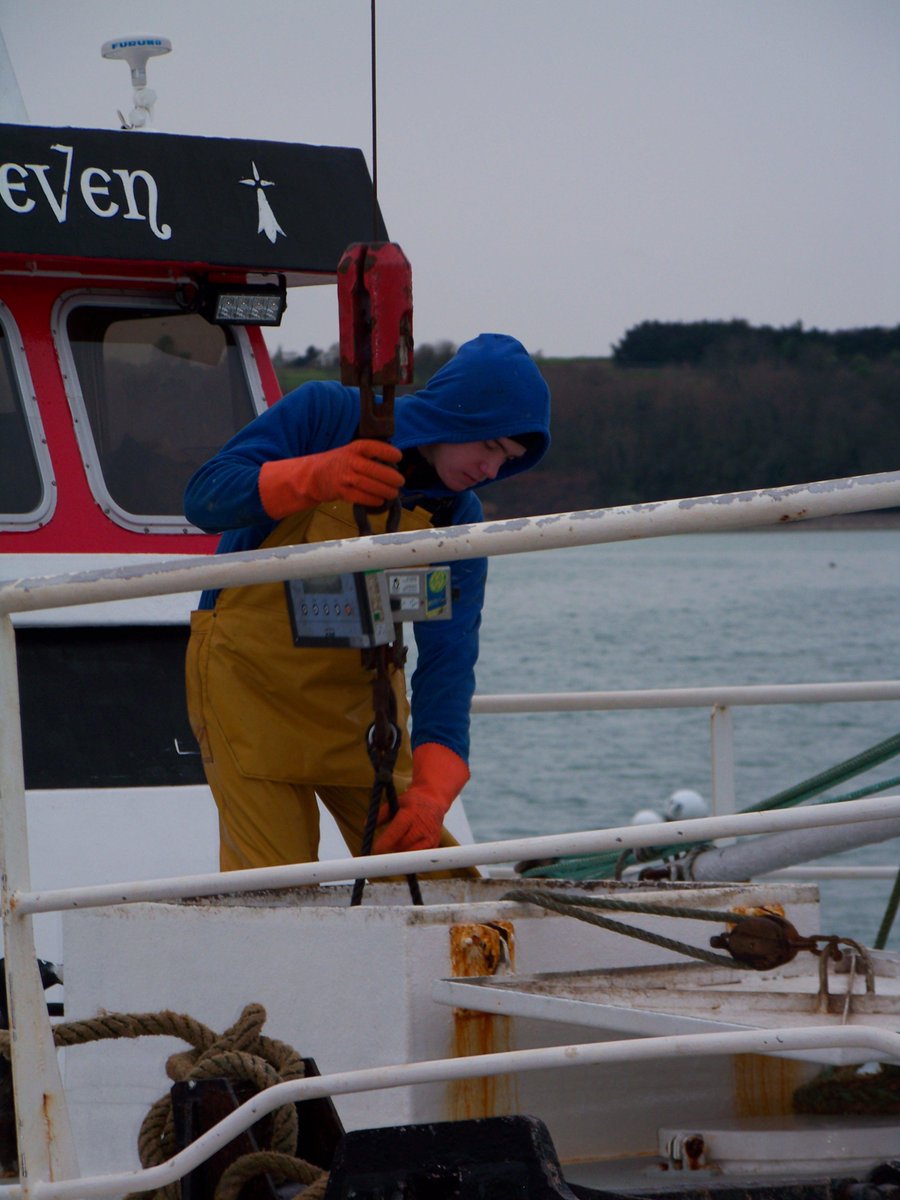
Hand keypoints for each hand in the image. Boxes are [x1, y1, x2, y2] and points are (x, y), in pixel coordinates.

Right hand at [259, 440, 403, 516]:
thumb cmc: (340, 462)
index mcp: (355, 448)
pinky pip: (360, 497)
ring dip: (384, 491)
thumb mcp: (352, 451)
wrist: (314, 475)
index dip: (388, 452)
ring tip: (393, 493)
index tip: (398, 457)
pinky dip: (372, 500)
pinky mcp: (340, 491)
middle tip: (400, 481)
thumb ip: (370, 456)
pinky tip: (380, 500)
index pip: (373, 447)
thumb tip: (394, 465)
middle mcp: (349, 461)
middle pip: (374, 469)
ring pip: (368, 485)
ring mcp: (344, 477)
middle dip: (390, 477)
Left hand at [374, 743, 469, 854]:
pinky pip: (420, 857)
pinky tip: (409, 846)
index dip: (385, 841)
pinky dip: (412, 855)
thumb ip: (380, 814)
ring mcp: (430, 837)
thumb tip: (366, 825)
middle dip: (392, 848)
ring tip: (399, 843)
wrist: (433, 800)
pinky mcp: (434, 844)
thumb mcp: (395, 802)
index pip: (397, 831)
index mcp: (410, 814)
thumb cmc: (411, 802)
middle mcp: (422, 826)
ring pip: (412, 854)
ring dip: (402, 852)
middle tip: (386, 845)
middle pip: (403, 846)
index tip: (376, 849)